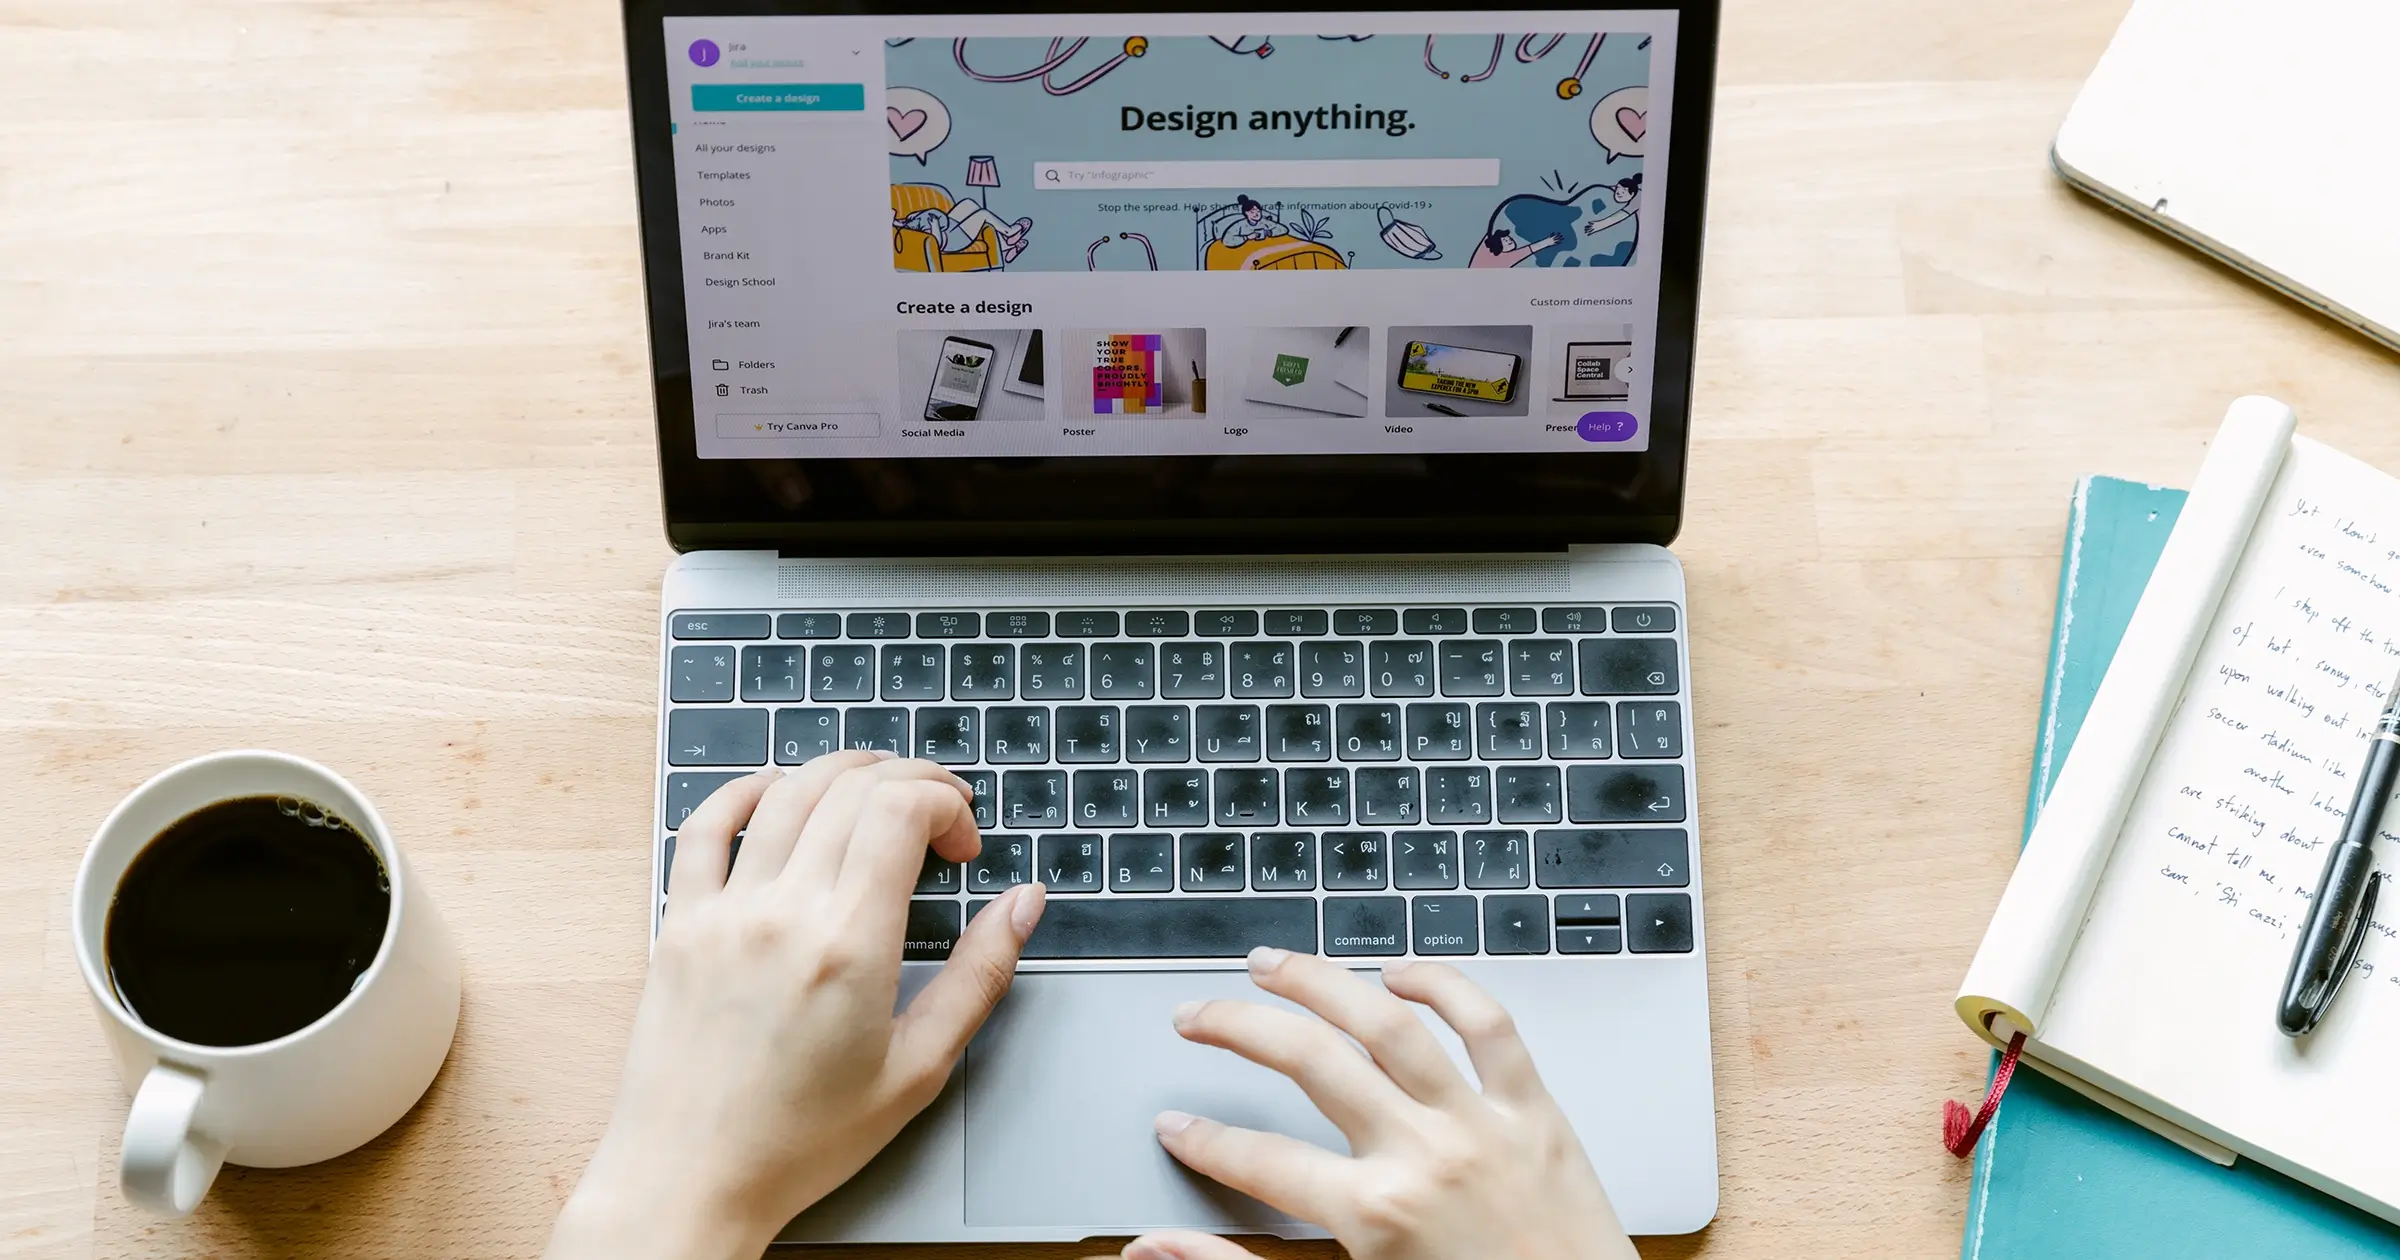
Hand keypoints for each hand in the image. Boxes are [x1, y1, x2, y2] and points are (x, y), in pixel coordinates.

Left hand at [547, 753, 1045, 1259]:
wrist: (691, 1179)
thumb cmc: (803, 1139)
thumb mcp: (919, 1068)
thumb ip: (979, 975)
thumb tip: (1024, 903)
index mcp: (849, 944)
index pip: (901, 808)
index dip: (947, 803)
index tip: (964, 846)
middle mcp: (783, 912)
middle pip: (853, 788)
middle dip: (912, 781)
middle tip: (939, 816)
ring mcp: (723, 912)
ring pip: (787, 792)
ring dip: (843, 773)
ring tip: (877, 790)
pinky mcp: (679, 924)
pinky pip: (705, 827)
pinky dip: (746, 790)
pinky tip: (778, 791)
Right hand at [1122, 949, 1637, 1259]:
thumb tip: (1158, 1253)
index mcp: (1375, 1216)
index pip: (1260, 1162)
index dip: (1204, 1140)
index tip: (1174, 1125)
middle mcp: (1424, 1155)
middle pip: (1309, 1062)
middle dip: (1237, 1029)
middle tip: (1195, 1015)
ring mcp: (1483, 1125)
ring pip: (1389, 1022)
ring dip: (1322, 982)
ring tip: (1274, 964)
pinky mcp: (1538, 1115)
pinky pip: (1491, 1028)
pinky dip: (1447, 986)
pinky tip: (1405, 971)